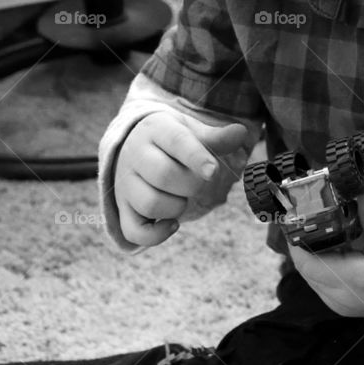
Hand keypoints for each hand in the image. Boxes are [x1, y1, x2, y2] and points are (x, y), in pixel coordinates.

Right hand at [114, 113, 249, 246]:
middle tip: (198, 182)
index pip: (176, 141)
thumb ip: (216, 137)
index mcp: (156, 130)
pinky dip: (157, 235)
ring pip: (151, 203)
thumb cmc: (172, 142)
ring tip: (182, 198)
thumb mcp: (192, 132)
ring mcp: (126, 184)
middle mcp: (135, 155)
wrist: (134, 147)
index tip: (213, 171)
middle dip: (192, 185)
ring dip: (177, 207)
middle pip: (164, 175)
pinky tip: (172, 224)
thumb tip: (240, 133)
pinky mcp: (123, 209)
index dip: (196, 157)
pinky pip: (135, 231)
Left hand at [288, 185, 363, 317]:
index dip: (300, 237)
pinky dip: (322, 260)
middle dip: (307, 240)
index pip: (308, 261)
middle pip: (304, 266)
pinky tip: (337, 245)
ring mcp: (339, 305)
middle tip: (314, 213)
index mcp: (357, 282)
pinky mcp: (338, 303)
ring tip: (329, 228)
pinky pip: (318, 278)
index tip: (301, 213)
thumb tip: (356, 187)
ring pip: (309, 272)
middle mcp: (343, 299)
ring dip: (314, 250)